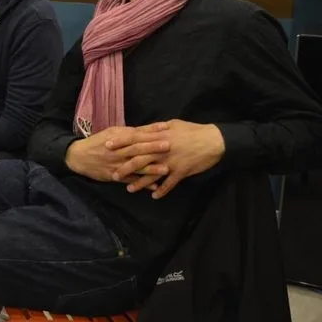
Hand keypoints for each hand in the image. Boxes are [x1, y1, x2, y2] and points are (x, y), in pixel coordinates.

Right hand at [65, 122, 170, 183]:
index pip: (136, 134)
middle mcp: (117, 151)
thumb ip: (128, 133)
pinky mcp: (114, 176)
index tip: (166, 129)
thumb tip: (146, 130)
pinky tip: (154, 186)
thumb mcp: (111, 133)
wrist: (78, 156)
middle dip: (153, 147)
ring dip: (151, 168)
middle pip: (137, 148)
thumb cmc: (97, 143)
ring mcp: (116, 164)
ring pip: (135, 166)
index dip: (151, 131)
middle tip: (169, 146)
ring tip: (166, 169)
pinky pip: (130, 180)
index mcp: (117, 138)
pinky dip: (142, 184)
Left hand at [110, 119, 224, 198]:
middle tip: (113, 173)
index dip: (120, 143)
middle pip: (139, 158)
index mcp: (159, 136)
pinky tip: (154, 196)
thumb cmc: (193, 130)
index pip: (135, 139)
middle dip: (125, 166)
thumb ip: (156, 128)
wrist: (214, 140)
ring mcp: (171, 161)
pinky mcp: (181, 171)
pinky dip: (162, 190)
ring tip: (129, 189)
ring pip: (152, 174)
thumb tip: (143, 129)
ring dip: (140, 183)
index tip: (107, 146)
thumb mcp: (172, 124)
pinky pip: (170, 183)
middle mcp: (162, 149)